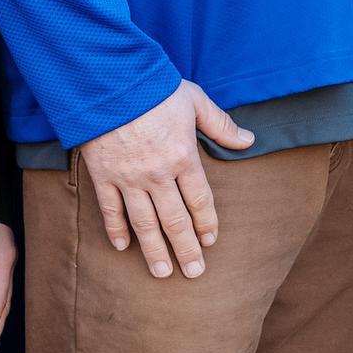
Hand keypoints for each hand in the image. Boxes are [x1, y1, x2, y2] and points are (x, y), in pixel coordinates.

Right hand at [75, 81, 254, 279]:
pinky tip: (123, 247)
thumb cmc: (154, 87)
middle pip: (175, 220)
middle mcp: (158, 174)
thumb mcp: (195, 100)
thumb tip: (249, 140)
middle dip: (186, 249)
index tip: (210, 242)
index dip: (207, 224)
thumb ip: (221, 125)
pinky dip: (116, 229)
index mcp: (183, 156)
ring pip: (144, 222)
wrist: (108, 79)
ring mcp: (128, 177)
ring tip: (163, 273)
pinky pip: (111, 209)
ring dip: (154, 250)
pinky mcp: (103, 174)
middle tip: (194, 273)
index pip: (200, 201)